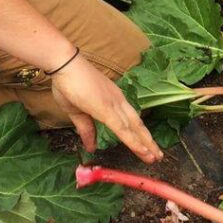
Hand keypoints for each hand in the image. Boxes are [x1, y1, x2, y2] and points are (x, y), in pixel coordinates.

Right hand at [49, 53, 163, 163]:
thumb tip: (91, 147)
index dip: (139, 133)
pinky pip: (123, 129)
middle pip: (137, 124)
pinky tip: (142, 150)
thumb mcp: (77, 112)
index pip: (129, 119)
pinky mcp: (107, 109)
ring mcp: (114, 104)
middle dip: (148, 141)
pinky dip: (134, 141)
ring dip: (145, 143)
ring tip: (155, 157)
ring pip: (134, 128)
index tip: (148, 145)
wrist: (64, 65)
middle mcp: (118, 101)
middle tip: (158, 156)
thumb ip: (86, 129)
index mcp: (113, 100)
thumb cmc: (68, 83)